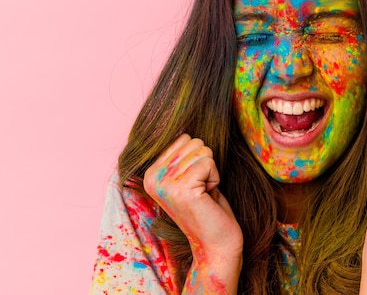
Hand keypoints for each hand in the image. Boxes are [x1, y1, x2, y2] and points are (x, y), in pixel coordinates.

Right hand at [144, 134, 242, 285]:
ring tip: (204, 193)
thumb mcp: (189, 175)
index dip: (198, 157)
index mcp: (150, 173)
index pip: (183, 137)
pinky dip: (215, 178)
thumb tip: (182, 125)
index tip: (194, 182)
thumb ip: (182, 154)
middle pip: (193, 141)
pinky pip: (209, 162)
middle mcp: (152, 177)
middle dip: (205, 163)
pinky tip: (207, 197)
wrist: (216, 242)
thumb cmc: (208, 206)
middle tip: (201, 189)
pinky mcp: (181, 189)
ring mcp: (164, 184)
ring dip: (211, 171)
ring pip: (203, 150)